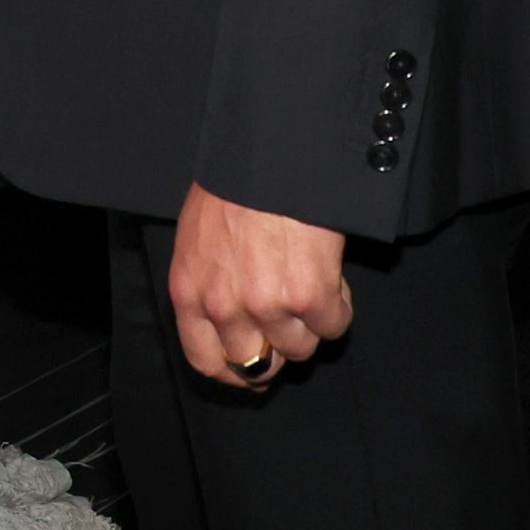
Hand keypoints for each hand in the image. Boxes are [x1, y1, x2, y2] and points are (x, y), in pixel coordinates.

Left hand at [168, 181, 353, 391]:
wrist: (270, 157)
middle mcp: (224, 308)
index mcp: (190, 292)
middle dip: (277, 349)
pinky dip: (339, 307)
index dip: (233, 372)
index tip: (249, 368)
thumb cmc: (235, 184)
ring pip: (301, 349)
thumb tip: (230, 312)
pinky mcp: (309, 297)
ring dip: (311, 324)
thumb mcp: (198, 236)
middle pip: (257, 364)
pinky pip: (334, 325)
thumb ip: (208, 280)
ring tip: (311, 284)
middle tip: (291, 325)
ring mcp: (267, 306)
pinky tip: (331, 276)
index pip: (206, 361)